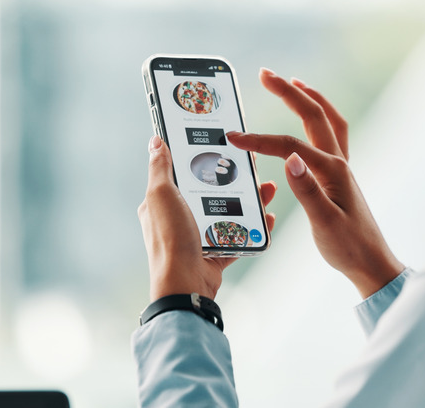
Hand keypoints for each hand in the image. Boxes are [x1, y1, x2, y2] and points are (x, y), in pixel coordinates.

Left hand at [137, 135, 276, 301]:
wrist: (185, 284)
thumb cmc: (170, 238)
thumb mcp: (162, 195)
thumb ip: (160, 167)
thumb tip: (155, 141)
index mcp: (163, 202)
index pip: (183, 171)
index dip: (203, 157)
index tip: (224, 145)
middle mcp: (179, 217)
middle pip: (211, 190)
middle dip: (235, 177)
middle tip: (254, 166)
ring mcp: (198, 235)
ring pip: (228, 211)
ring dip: (250, 200)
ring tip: (269, 189)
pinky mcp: (215, 252)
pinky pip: (238, 235)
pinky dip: (254, 227)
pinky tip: (268, 217)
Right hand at [227, 68, 403, 298]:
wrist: (371, 263)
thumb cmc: (348, 247)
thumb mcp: (324, 223)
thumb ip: (307, 191)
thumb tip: (288, 160)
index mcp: (333, 172)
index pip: (290, 147)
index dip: (260, 140)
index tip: (233, 137)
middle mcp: (339, 163)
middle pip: (314, 116)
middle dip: (288, 92)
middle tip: (265, 74)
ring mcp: (341, 168)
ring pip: (328, 121)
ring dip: (310, 98)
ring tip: (292, 83)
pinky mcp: (339, 176)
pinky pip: (332, 135)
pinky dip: (320, 118)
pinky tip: (309, 120)